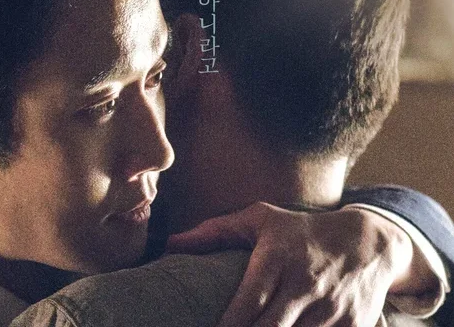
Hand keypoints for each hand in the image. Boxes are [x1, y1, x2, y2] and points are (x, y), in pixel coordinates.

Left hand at [166, 202, 413, 326]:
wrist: (368, 243)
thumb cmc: (300, 232)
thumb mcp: (260, 220)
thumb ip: (214, 231)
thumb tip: (169, 243)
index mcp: (277, 258)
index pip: (248, 302)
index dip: (228, 325)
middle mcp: (305, 285)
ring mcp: (332, 310)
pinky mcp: (353, 326)